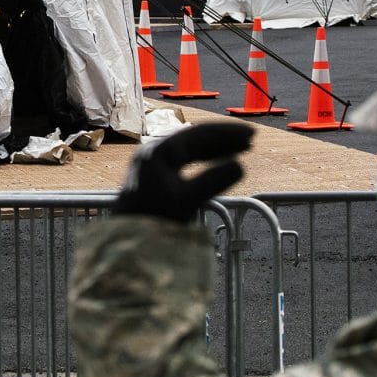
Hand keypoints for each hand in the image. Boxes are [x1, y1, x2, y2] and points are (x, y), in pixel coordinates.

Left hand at [114, 123, 254, 223]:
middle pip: (195, 138)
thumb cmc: (153, 221)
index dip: (227, 133)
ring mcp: (153, 163)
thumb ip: (213, 182)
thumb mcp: (186, 201)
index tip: (251, 134)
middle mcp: (154, 151)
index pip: (198, 134)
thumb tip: (240, 166)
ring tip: (242, 149)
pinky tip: (220, 164)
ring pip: (191, 149)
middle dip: (223, 138)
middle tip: (251, 139)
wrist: (126, 243)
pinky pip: (186, 161)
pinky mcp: (155, 176)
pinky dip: (205, 161)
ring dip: (216, 149)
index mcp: (159, 151)